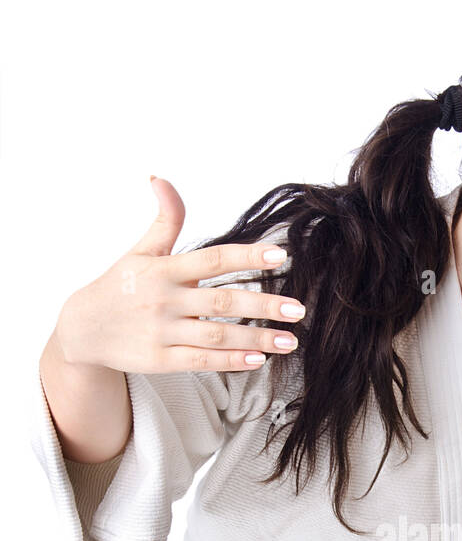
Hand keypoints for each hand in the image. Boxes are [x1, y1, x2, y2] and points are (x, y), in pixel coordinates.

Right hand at [54, 176, 304, 373]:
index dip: (248, 256)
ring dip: (256, 338)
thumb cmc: (120, 286)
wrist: (83, 329)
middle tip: (298, 309)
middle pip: (223, 302)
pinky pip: (201, 362)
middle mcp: (165, 299)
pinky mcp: (160, 360)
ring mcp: (163, 332)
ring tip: (290, 340)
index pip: (214, 259)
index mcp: (165, 269)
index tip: (280, 256)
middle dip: (263, 306)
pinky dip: (230, 361)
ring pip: (217, 336)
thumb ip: (164, 220)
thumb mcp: (140, 251)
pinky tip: (258, 360)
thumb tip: (160, 178)